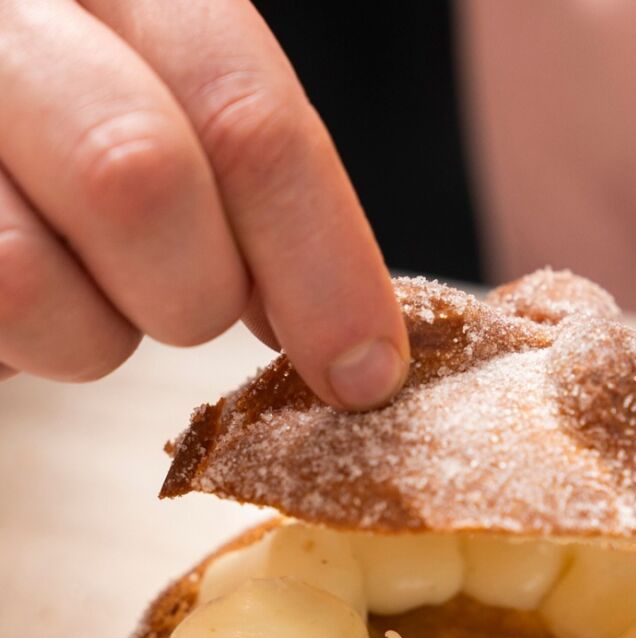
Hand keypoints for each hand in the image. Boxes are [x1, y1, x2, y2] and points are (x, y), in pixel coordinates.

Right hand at [0, 0, 407, 409]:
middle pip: (141, 178)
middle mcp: (12, 16)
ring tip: (76, 288)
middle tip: (186, 304)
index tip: (366, 370)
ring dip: (92, 335)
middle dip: (194, 291)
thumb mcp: (155, 100)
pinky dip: (23, 349)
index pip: (244, 111)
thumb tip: (350, 338)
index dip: (323, 259)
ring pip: (34, 281)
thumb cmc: (59, 121)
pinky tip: (19, 301)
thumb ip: (239, 175)